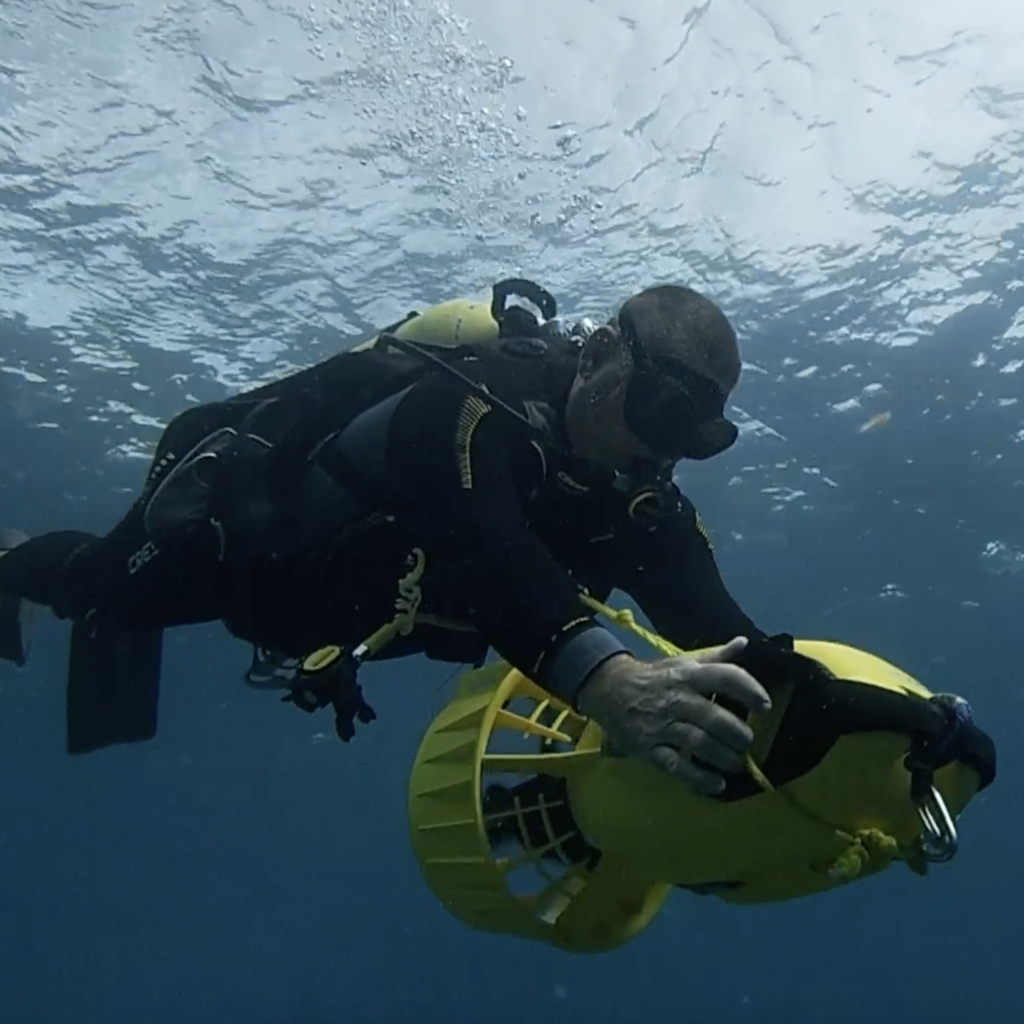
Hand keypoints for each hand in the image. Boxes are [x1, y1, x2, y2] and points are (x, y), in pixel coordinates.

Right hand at [575, 637, 771, 794]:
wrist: (608, 688)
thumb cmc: (653, 676)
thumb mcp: (682, 661)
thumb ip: (715, 657)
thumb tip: (744, 643)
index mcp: (687, 675)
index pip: (724, 677)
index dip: (749, 690)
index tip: (765, 706)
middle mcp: (676, 699)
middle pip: (714, 717)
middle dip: (737, 733)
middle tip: (746, 742)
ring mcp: (661, 725)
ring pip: (698, 743)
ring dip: (723, 757)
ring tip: (735, 763)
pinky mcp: (648, 747)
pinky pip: (676, 767)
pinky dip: (699, 779)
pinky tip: (717, 785)